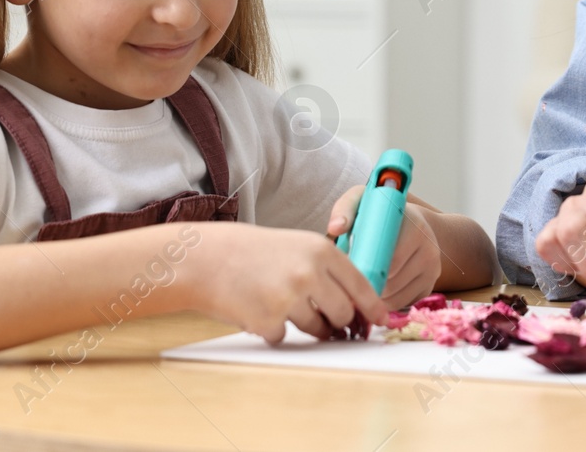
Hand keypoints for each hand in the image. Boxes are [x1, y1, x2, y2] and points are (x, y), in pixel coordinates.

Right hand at [188, 222, 388, 343]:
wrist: (205, 258)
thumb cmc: (251, 252)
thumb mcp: (295, 247)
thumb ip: (325, 270)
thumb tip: (353, 305)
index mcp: (320, 251)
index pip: (360, 285)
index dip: (373, 307)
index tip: (380, 320)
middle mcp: (309, 273)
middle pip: (342, 313)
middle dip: (338, 322)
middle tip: (326, 320)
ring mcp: (289, 298)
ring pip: (316, 329)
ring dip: (305, 326)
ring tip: (278, 302)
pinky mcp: (269, 321)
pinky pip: (285, 337)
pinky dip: (274, 329)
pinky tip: (257, 308)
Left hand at [325, 186, 443, 307]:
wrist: (413, 222)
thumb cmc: (381, 213)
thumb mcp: (363, 201)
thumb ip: (346, 210)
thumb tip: (335, 228)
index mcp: (414, 226)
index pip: (389, 259)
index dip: (366, 268)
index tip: (349, 270)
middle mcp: (430, 249)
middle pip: (391, 282)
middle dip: (368, 285)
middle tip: (349, 282)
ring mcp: (433, 270)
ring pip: (396, 297)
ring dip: (375, 296)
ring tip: (360, 285)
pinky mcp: (430, 285)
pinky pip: (403, 304)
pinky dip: (386, 301)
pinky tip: (376, 290)